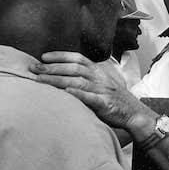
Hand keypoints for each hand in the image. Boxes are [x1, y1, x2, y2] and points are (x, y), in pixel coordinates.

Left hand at [30, 52, 156, 133]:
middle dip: (52, 67)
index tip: (43, 56)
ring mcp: (102, 90)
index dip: (61, 55)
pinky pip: (90, 97)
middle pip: (74, 68)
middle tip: (34, 68)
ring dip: (57, 79)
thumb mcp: (102, 85)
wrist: (135, 114)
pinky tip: (65, 92)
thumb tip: (63, 78)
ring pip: (77, 81)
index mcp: (99, 72)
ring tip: (39, 80)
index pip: (78, 58)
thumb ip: (86, 80)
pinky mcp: (105, 104)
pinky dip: (77, 94)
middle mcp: (99, 78)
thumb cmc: (115, 100)